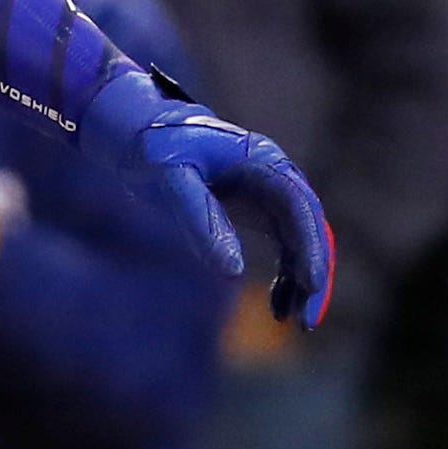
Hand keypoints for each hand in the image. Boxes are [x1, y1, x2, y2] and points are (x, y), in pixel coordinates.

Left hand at [79, 68, 335, 329]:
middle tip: (305, 319)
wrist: (135, 129)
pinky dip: (284, 274)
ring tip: (292, 319)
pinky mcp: (253, 208)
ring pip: (298, 239)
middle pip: (308, 225)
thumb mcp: (169, 177)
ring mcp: (265, 190)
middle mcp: (271, 172)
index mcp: (258, 157)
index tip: (311, 284)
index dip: (309, 245)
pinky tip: (277, 305)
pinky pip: (281, 244)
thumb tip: (233, 271)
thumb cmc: (152, 146)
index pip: (297, 204)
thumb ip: (200, 218)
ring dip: (301, 279)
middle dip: (313, 272)